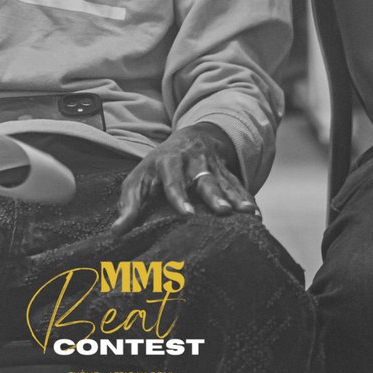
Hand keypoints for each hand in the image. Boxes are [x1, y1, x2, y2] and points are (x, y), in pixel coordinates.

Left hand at [111, 123, 257, 233]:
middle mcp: (194, 162)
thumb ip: (129, 204)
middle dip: (215, 195)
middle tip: (223, 212)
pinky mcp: (228, 174)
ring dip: (237, 198)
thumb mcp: (139, 179)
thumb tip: (115, 232)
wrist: (191, 139)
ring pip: (226, 183)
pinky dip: (248, 199)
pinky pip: (239, 187)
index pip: (173, 180)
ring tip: (248, 214)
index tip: (186, 213)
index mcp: (168, 162)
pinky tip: (256, 215)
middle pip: (205, 179)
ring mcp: (214, 167)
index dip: (179, 196)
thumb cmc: (158, 168)